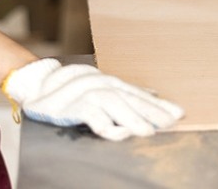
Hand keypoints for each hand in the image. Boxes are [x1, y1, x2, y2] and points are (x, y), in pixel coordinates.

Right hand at [3, 59, 183, 140]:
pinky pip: (93, 116)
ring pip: (115, 105)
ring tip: (149, 132)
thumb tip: (154, 93)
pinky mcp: (74, 106)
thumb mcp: (104, 86)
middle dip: (153, 112)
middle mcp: (104, 86)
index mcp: (114, 84)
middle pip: (132, 99)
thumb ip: (128, 92)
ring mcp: (89, 95)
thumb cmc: (73, 88)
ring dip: (133, 118)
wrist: (38, 85)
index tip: (180, 113)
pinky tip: (120, 133)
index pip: (141, 95)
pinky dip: (107, 125)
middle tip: (171, 122)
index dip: (160, 104)